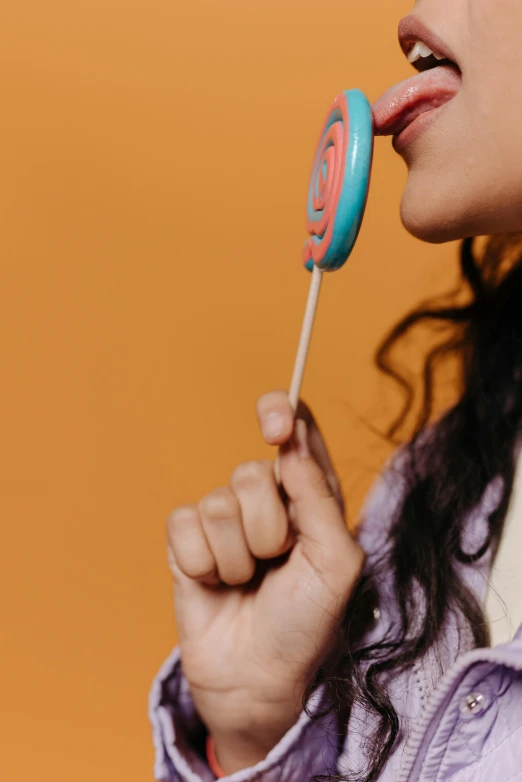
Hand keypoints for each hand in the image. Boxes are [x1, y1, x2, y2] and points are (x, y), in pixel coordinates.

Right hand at [166, 391, 364, 773]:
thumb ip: (320, 499)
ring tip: (248, 582)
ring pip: (219, 503)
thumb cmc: (308, 621)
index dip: (281, 414)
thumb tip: (290, 448)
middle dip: (268, 528)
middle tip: (277, 562)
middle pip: (251, 472)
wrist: (259, 676)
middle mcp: (267, 500)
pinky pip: (184, 524)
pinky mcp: (188, 541)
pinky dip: (203, 563)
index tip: (275, 428)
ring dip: (238, 556)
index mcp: (309, 495)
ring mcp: (225, 520)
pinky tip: (216, 584)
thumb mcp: (336, 563)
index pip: (295, 430)